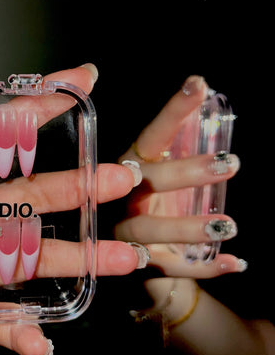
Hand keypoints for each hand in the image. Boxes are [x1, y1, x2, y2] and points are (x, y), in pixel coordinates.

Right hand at [115, 75, 244, 277]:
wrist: (132, 261)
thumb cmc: (155, 209)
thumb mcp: (165, 179)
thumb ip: (179, 149)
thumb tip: (205, 99)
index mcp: (131, 169)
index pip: (152, 137)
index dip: (172, 113)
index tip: (198, 85)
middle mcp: (120, 198)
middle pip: (146, 183)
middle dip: (184, 172)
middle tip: (231, 163)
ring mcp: (124, 234)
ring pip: (149, 230)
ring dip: (188, 228)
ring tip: (229, 226)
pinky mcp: (136, 268)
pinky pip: (167, 269)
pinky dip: (201, 268)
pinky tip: (234, 263)